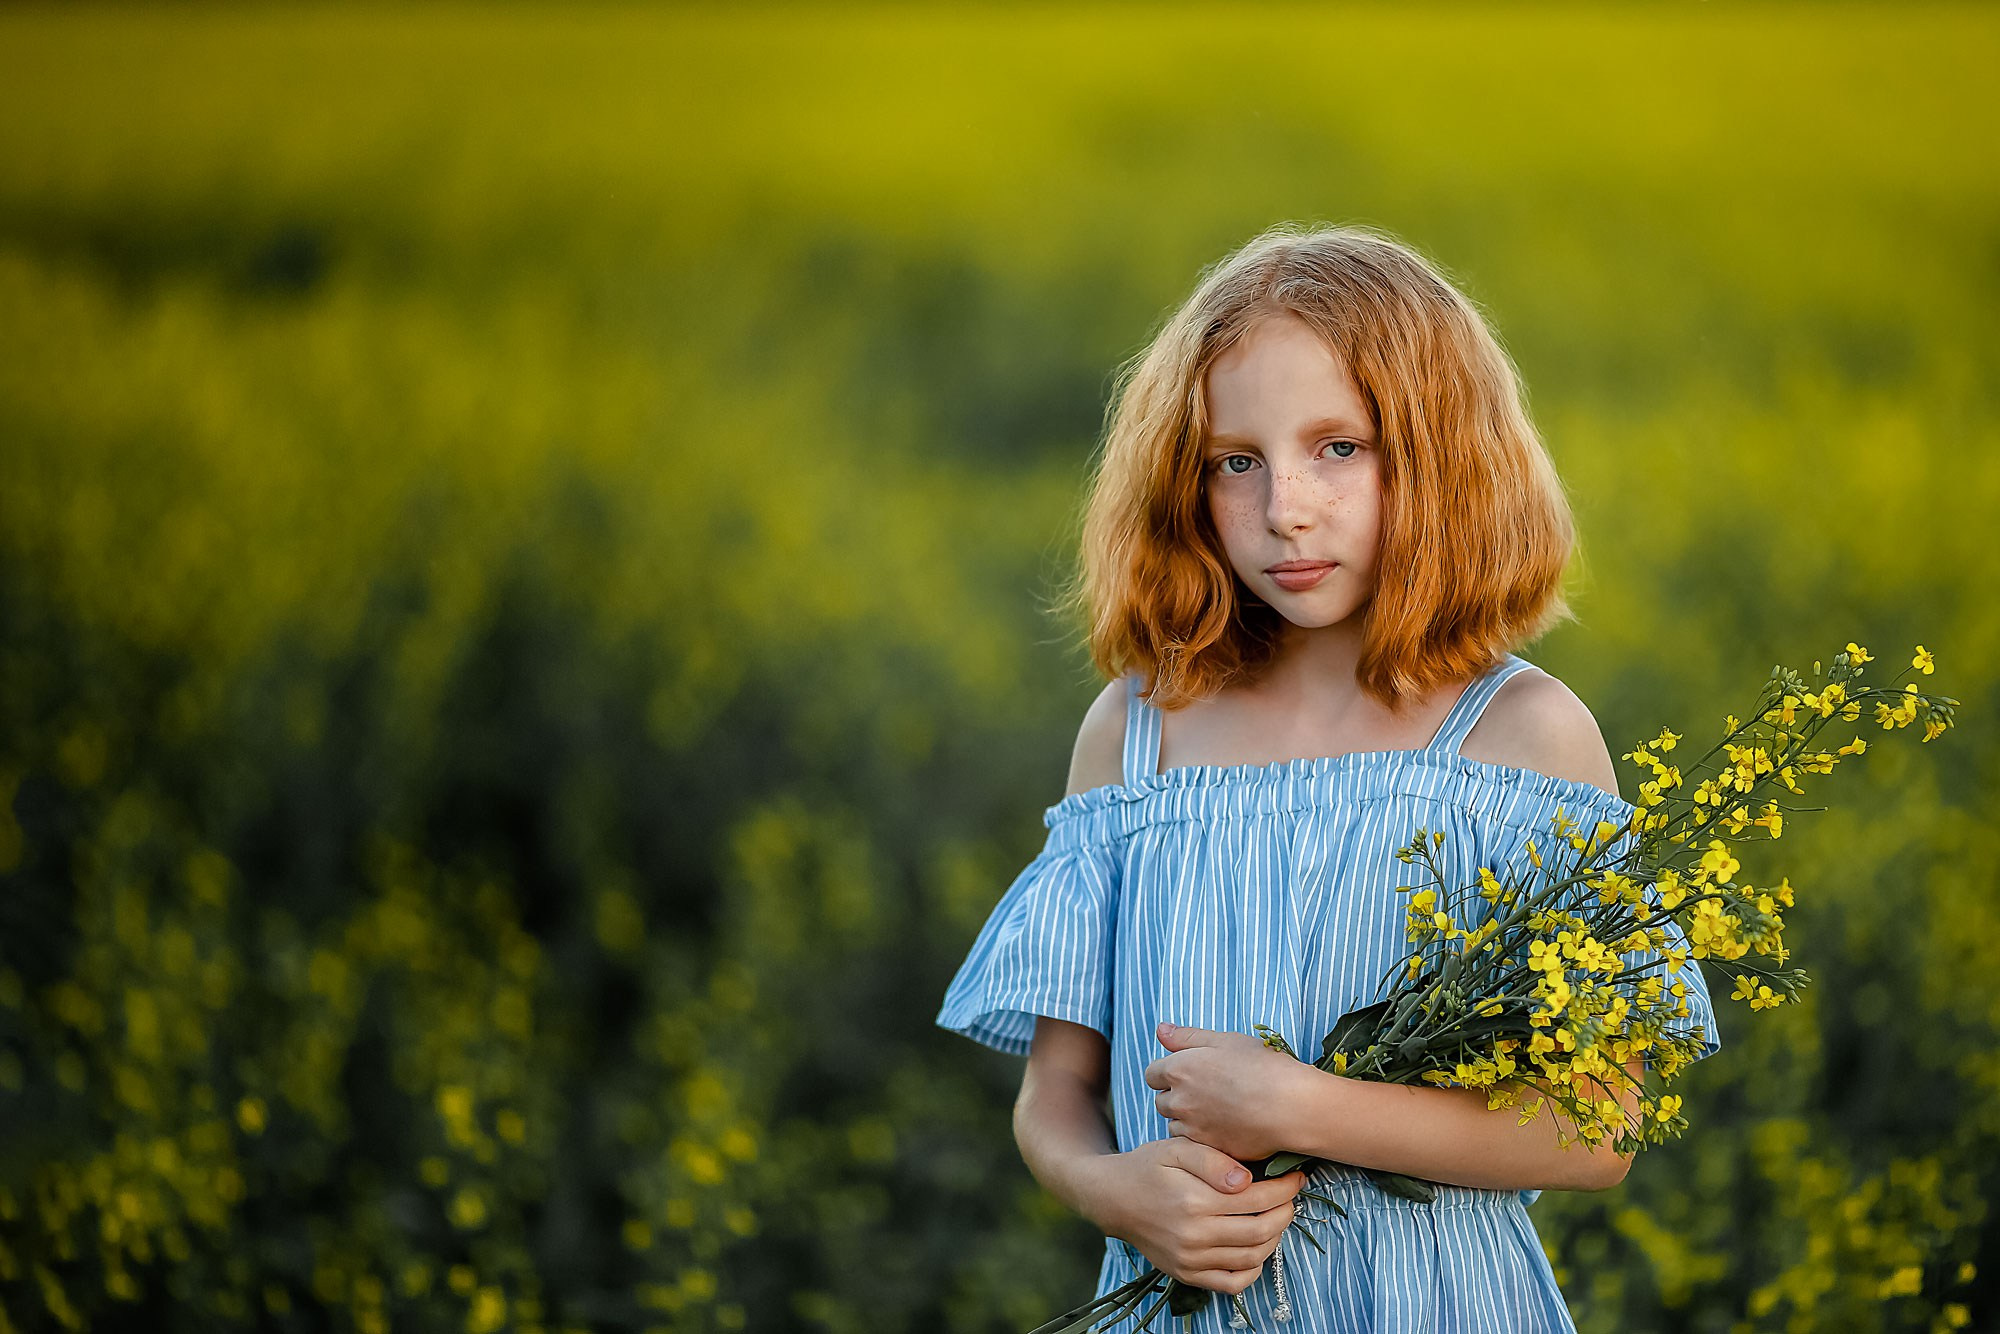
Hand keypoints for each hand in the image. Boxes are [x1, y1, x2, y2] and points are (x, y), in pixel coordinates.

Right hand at [1087, 1136, 1303, 1295]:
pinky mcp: (1186, 1273)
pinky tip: (1257, 1248)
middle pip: (1261, 1230)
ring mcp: (1190, 1259)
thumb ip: (1213, 1160)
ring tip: (1276, 1216)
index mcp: (1195, 1201)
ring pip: (1251, 1257)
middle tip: (1291, 1196)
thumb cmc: (1147, 1167)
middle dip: (1285, 1211)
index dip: (1284, 1187)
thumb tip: (1246, 1180)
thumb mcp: (1177, 1148)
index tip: (1295, 1176)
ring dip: (1274, 1237)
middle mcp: (1194, 1235)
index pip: (1257, 1198)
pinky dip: (1253, 1270)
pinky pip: (1231, 1283)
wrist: (1112, 1198)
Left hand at [1144, 1022, 1311, 1162]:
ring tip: (1218, 1112)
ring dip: (1188, 1120)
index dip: (1168, 1072)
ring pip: (1176, 1126)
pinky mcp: (1210, 1151)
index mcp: (1179, 1070)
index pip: (1152, 1074)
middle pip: (1162, 1101)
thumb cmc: (1262, 1067)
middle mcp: (1180, 1102)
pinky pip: (1196, 1146)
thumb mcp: (1225, 1040)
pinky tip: (1227, 1129)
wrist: (1291, 1106)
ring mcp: (1193, 1130)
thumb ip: (1187, 1037)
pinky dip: (1205, 1139)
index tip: (1187, 1073)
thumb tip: (1161, 1030)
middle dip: (1177, 1097)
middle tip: (1206, 1092)